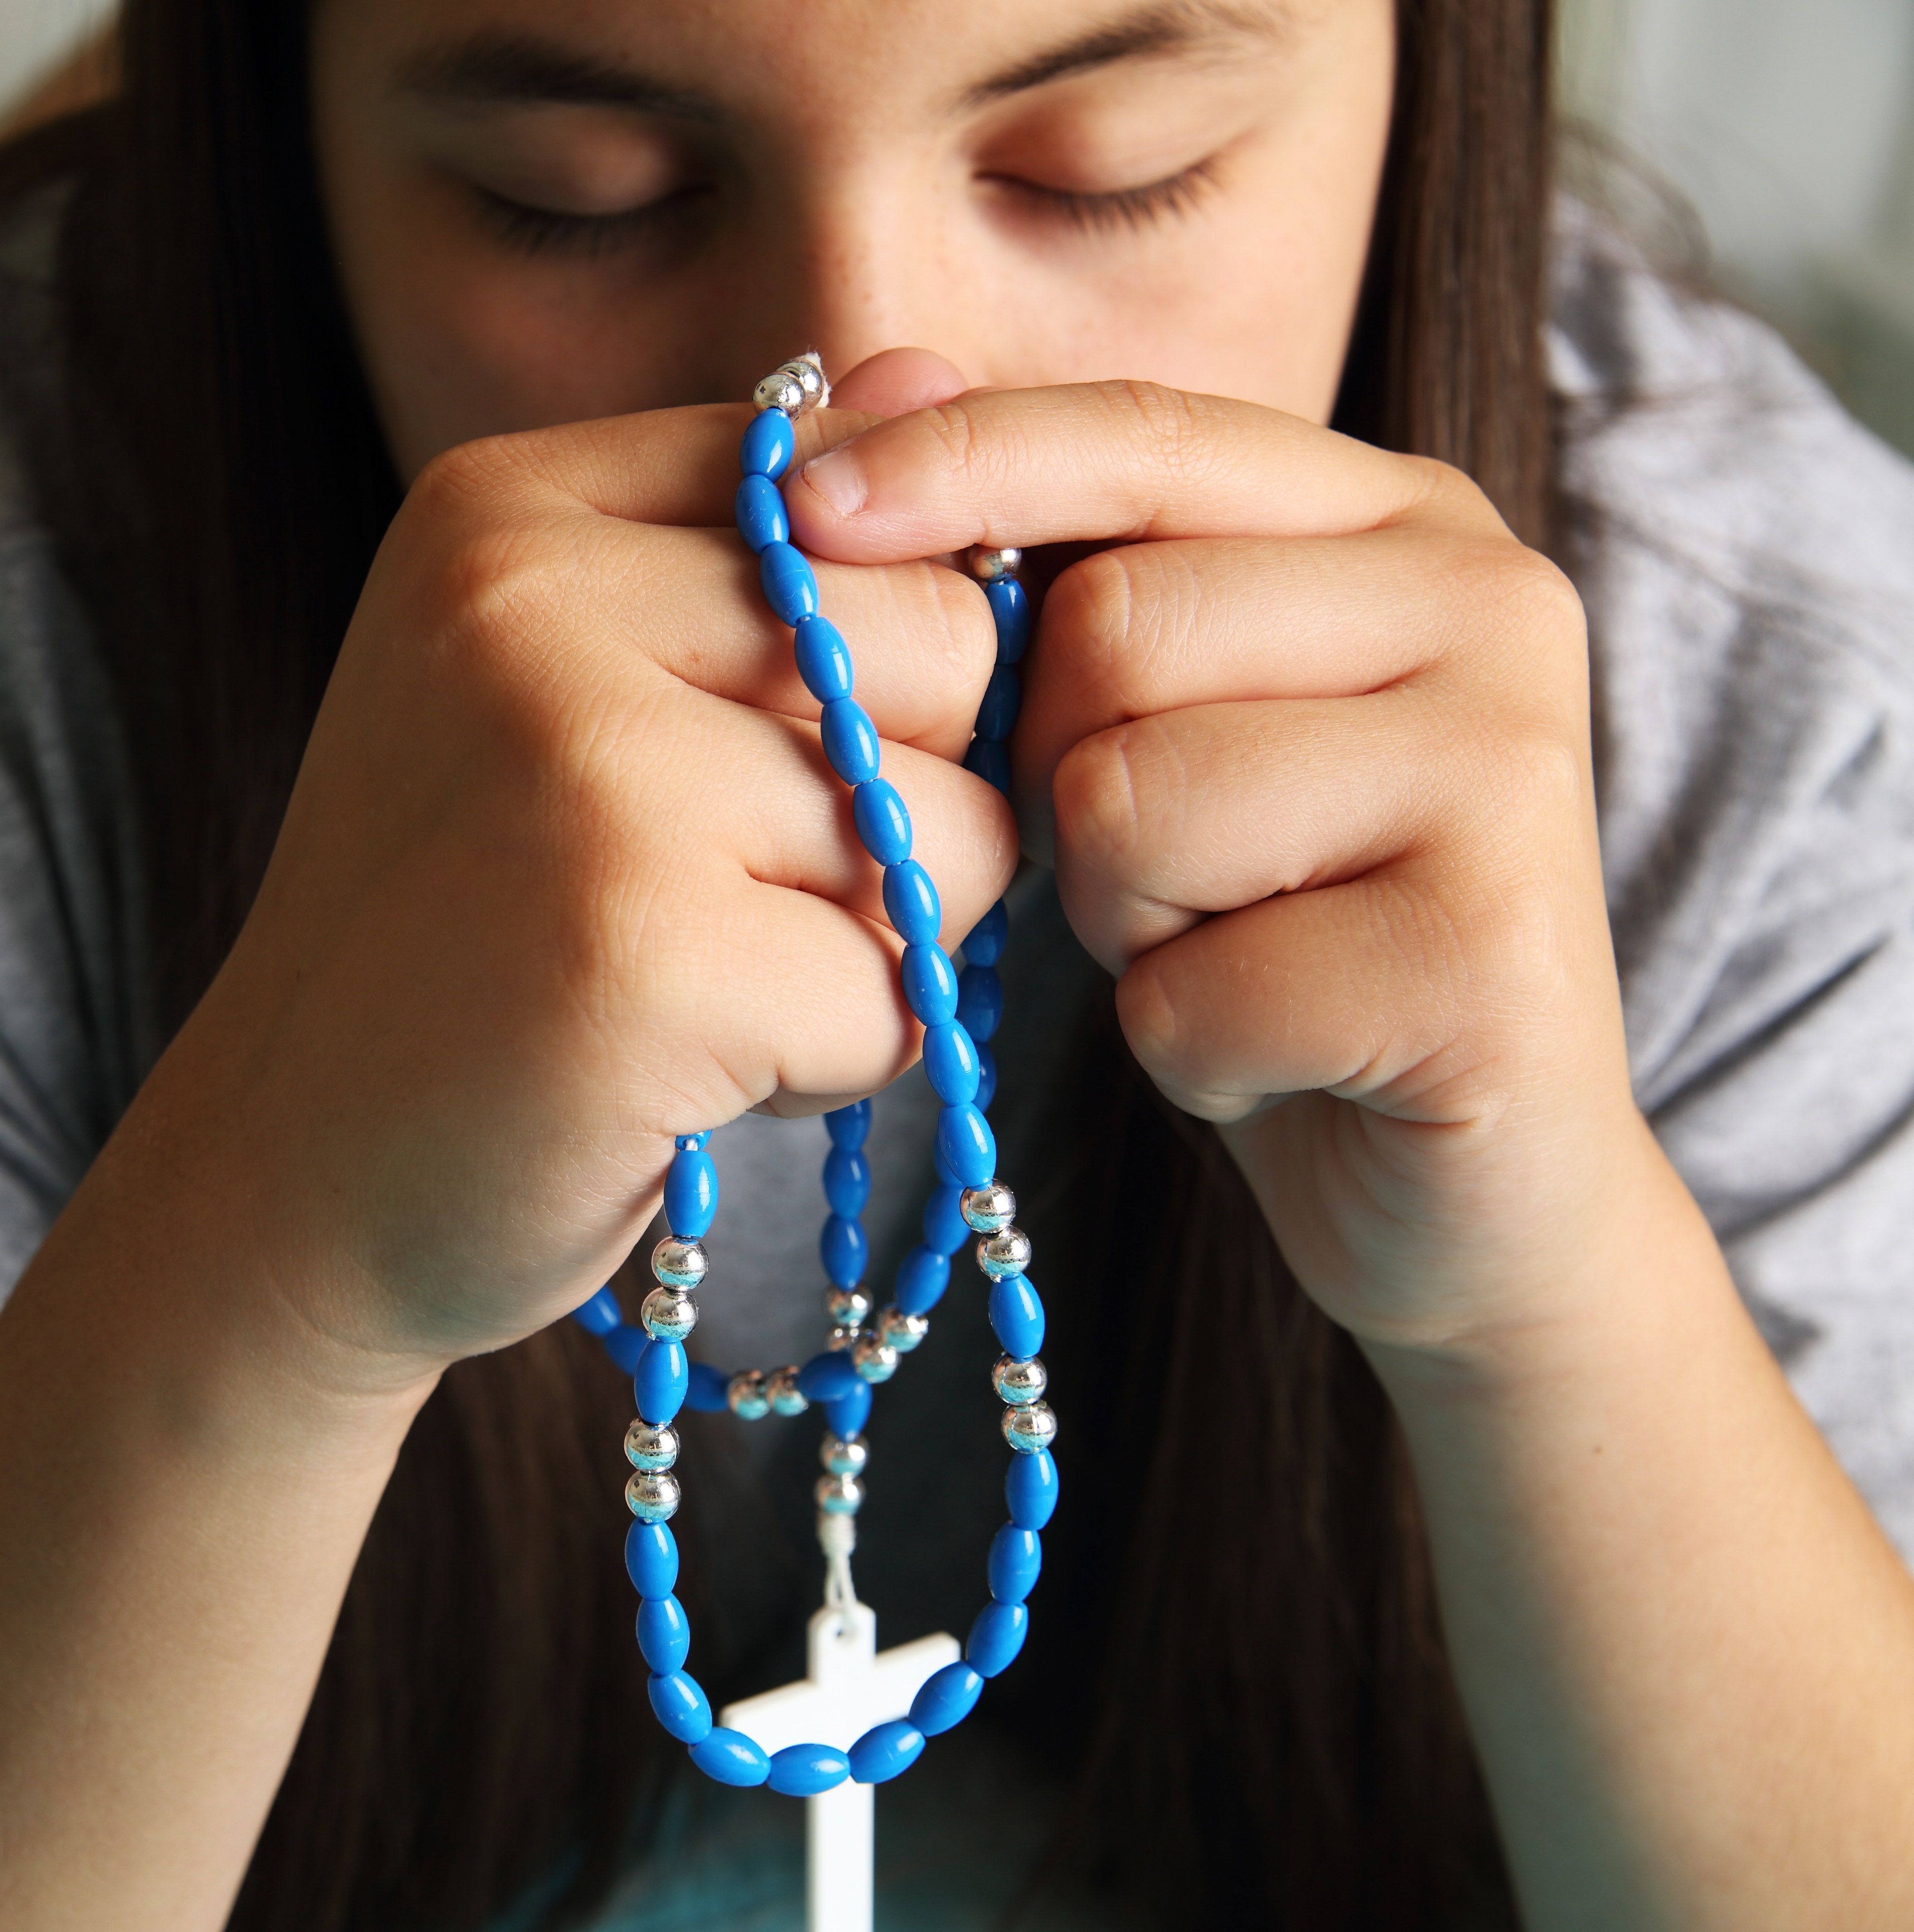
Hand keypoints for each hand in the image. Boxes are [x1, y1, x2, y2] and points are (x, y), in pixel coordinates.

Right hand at [145, 391, 1017, 1378]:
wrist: (282, 1182)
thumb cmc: (459, 930)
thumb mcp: (565, 679)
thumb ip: (749, 531)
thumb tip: (941, 363)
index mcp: (503, 510)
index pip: (853, 488)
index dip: (862, 650)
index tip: (722, 752)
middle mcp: (532, 605)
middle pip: (942, 639)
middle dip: (890, 795)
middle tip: (714, 888)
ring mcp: (585, 774)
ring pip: (953, 830)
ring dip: (866, 942)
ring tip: (690, 977)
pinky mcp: (641, 953)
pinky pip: (897, 994)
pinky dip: (827, 1064)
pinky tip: (678, 1071)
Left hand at [787, 378, 1623, 1356]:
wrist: (1475, 1181)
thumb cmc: (1275, 929)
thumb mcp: (1160, 728)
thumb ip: (1058, 570)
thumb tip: (871, 374)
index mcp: (1405, 521)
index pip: (1144, 433)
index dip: (961, 459)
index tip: (797, 502)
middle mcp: (1489, 605)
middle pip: (1114, 627)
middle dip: (1068, 773)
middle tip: (1158, 865)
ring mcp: (1510, 773)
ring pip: (1135, 800)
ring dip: (1126, 914)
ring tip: (1223, 948)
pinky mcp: (1484, 956)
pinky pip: (1193, 984)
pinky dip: (1190, 1045)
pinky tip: (1276, 1052)